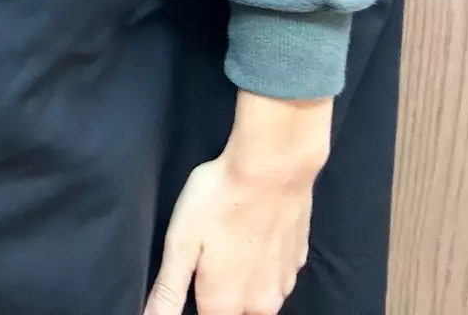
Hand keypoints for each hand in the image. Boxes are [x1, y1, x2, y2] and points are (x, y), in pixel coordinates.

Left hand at [144, 92, 331, 314]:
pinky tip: (256, 239)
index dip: (194, 302)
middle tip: (209, 258)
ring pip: (259, 298)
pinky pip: (277, 275)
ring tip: (230, 248)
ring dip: (245, 284)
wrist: (273, 167)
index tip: (193, 276)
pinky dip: (265, 265)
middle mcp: (259, 303)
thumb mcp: (180, 245)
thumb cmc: (218, 202)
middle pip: (234, 313)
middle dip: (220, 297)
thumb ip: (168, 291)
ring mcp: (284, 282)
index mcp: (225, 304)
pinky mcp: (299, 259)